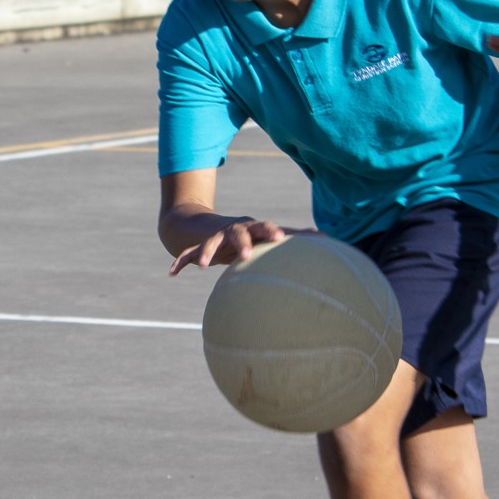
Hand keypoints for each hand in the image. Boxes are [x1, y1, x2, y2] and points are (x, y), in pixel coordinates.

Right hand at [168, 218, 298, 274]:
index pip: (265, 227)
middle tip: (246, 255)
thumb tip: (327, 238)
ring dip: (206, 252)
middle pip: (239, 233)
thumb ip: (297, 237)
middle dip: (242, 242)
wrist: (211, 225)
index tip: (280, 238)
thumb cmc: (251, 235)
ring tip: (201, 266)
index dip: (272, 231)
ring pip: (210, 243)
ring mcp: (216, 237)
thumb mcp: (269, 235)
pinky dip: (180, 262)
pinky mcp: (199, 245)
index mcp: (254, 229)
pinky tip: (171, 273)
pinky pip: (187, 253)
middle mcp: (235, 230)